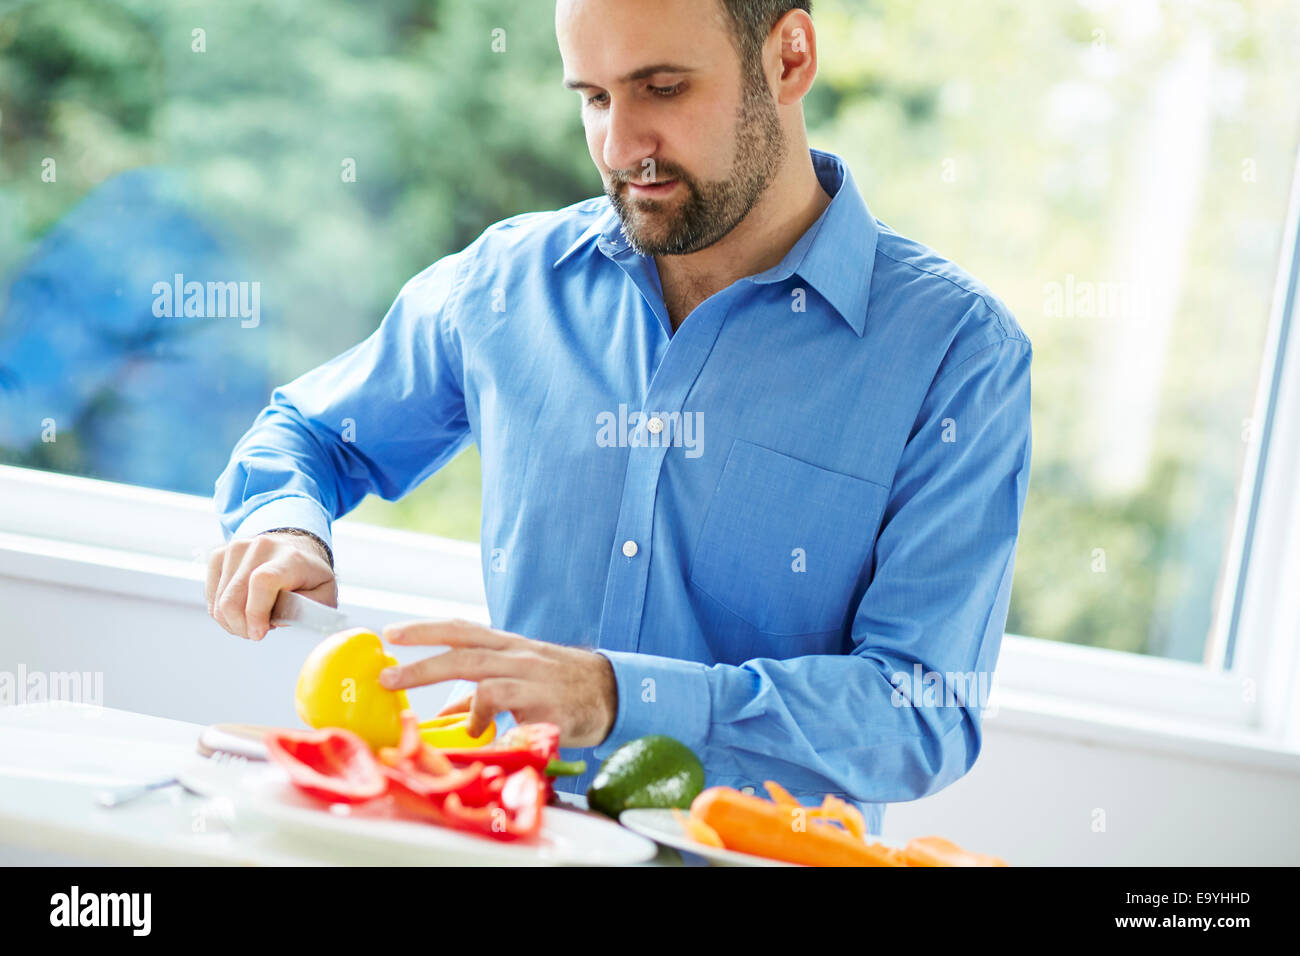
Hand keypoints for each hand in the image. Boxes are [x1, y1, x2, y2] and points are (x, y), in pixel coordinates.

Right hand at [205, 532, 336, 639]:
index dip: (256, 612)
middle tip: (258, 631)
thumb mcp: (324, 594)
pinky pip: (211, 596)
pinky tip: (242, 608)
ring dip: (234, 621)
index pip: (262, 582)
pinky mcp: (219, 554)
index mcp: (291, 557)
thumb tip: (277, 619)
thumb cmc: (309, 575)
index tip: (259, 633)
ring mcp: (236, 548)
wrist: (294, 547)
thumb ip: (309, 609)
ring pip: (219, 601)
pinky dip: (223, 612)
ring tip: (255, 619)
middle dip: (243, 626)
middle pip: (233, 598)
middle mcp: (261, 547)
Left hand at [378, 619, 617, 747]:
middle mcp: (518, 656)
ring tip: (425, 718)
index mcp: (508, 646)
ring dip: (450, 697)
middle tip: (386, 677)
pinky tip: (480, 734)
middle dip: (420, 663)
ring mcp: (533, 679)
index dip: (425, 630)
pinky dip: (486, 721)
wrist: (614, 692)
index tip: (391, 633)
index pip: (461, 629)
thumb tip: (446, 715)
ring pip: (483, 677)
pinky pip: (510, 710)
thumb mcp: (520, 679)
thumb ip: (482, 693)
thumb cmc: (562, 686)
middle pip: (463, 652)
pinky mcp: (547, 706)